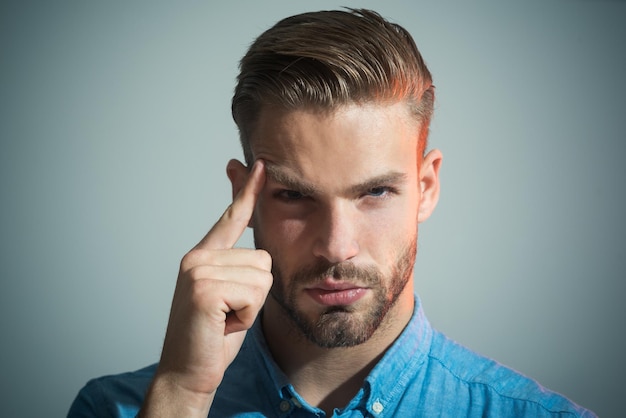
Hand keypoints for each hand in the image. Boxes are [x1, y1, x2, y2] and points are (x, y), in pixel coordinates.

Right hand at [141, 160, 271, 416]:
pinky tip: (224, 325)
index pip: (231, 218)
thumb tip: (261, 255)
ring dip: (252, 306)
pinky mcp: (204, 289)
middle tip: (229, 313)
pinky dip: (246, 316)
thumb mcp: (231, 297)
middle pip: (264, 258)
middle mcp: (197, 257)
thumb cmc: (213, 337)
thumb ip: (240, 270)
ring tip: (226, 319)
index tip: (260, 165)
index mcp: (203, 256)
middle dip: (257, 293)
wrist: (187, 373)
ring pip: (263, 276)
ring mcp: (198, 271)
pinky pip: (255, 294)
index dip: (247, 191)